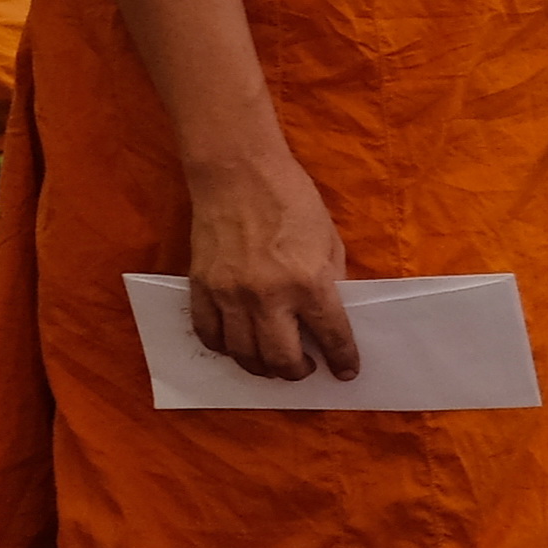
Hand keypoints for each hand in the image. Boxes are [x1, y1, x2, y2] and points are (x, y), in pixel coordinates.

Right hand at [181, 145, 358, 382]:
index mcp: (309, 283)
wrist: (238, 175)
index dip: (342, 360)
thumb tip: (328, 318)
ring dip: (262, 367)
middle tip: (305, 369)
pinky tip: (238, 345)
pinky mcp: (202, 288)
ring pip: (243, 354)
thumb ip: (330, 282)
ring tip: (274, 362)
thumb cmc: (292, 200)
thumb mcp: (330, 242)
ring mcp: (230, 295)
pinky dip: (225, 348)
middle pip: (281, 359)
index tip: (345, 372)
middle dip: (298, 372)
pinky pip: (208, 334)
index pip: (331, 337)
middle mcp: (268, 296)